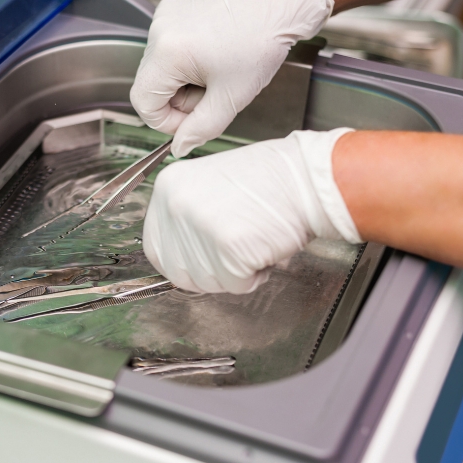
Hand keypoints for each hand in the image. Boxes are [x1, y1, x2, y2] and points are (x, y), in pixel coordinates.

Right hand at [130, 0, 333, 157]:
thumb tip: (179, 148)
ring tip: (213, 74)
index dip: (165, 121)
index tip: (190, 121)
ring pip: (158, 72)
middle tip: (210, 94)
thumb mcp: (230, 99)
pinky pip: (166, 53)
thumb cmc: (260, 43)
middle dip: (178, 101)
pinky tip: (208, 59)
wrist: (277, 7)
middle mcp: (159, 32)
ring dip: (182, 83)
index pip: (143, 103)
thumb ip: (200, 130)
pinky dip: (184, 65)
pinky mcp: (171, 14)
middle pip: (150, 87)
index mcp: (169, 52)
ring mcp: (163, 20)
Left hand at [143, 129, 361, 293]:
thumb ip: (187, 217)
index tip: (196, 264)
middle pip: (178, 272)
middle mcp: (177, 205)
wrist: (308, 179)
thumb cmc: (271, 181)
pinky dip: (253, 276)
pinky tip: (263, 248)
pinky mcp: (227, 246)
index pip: (154, 248)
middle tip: (232, 256)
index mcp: (169, 186)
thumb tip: (179, 252)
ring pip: (206, 281)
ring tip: (252, 242)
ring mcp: (199, 225)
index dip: (179, 263)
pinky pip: (234, 284)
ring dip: (232, 274)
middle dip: (208, 273)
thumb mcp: (210, 185)